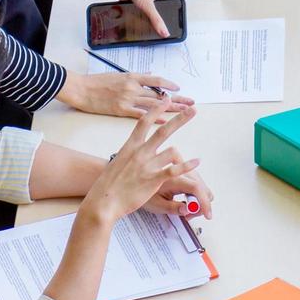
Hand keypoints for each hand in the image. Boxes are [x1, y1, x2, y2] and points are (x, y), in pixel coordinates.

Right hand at [58, 71, 193, 117]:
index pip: (156, 80)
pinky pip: (141, 115)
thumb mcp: (118, 74)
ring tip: (184, 112)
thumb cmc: (97, 82)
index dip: (169, 85)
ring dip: (170, 108)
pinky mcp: (121, 110)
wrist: (81, 89)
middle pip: (159, 94)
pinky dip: (153, 118)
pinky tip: (164, 121)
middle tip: (191, 103)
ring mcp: (127, 98)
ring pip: (154, 104)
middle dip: (176, 99)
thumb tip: (149, 75)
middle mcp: (133, 86)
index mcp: (132, 76)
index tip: (180, 89)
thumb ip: (135, 76)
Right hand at [83, 107, 200, 221]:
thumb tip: (136, 153)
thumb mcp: (117, 163)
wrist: (103, 201)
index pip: (144, 122)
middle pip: (163, 131)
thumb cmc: (108, 185)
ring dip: (180, 157)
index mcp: (130, 146)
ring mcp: (147, 165)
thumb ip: (130, 156)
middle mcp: (140, 153)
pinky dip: (187, 165)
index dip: (156, 109)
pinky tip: (196, 161)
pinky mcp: (153, 179)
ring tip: (189, 163)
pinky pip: (174, 170)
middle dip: (179, 119)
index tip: (166, 99)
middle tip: (193, 110)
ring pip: (172, 152)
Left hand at [96, 0, 172, 38]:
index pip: (169, 7)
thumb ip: (157, 20)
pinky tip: (133, 18)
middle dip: (154, 19)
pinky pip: (135, 12)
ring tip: (143, 23)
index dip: (168, 18)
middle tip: (155, 28)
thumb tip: (165, 32)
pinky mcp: (132, 1)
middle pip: (156, 11)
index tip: (167, 28)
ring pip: (145, 12)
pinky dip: (134, 15)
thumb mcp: (149, 5)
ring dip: (143, 17)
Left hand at [146, 149, 214, 219]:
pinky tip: (186, 200)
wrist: (132, 182)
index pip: (196, 188)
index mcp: (172, 178)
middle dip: (201, 203)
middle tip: (189, 215)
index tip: (207, 215)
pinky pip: (196, 182)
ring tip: (185, 209)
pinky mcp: (182, 171)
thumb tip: (187, 210)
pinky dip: (195, 193)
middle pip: (202, 187)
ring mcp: (182, 170)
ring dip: (199, 199)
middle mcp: (179, 171)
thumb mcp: (155, 204)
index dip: (204, 202)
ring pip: (201, 184)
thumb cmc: (141, 192)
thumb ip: (173, 208)